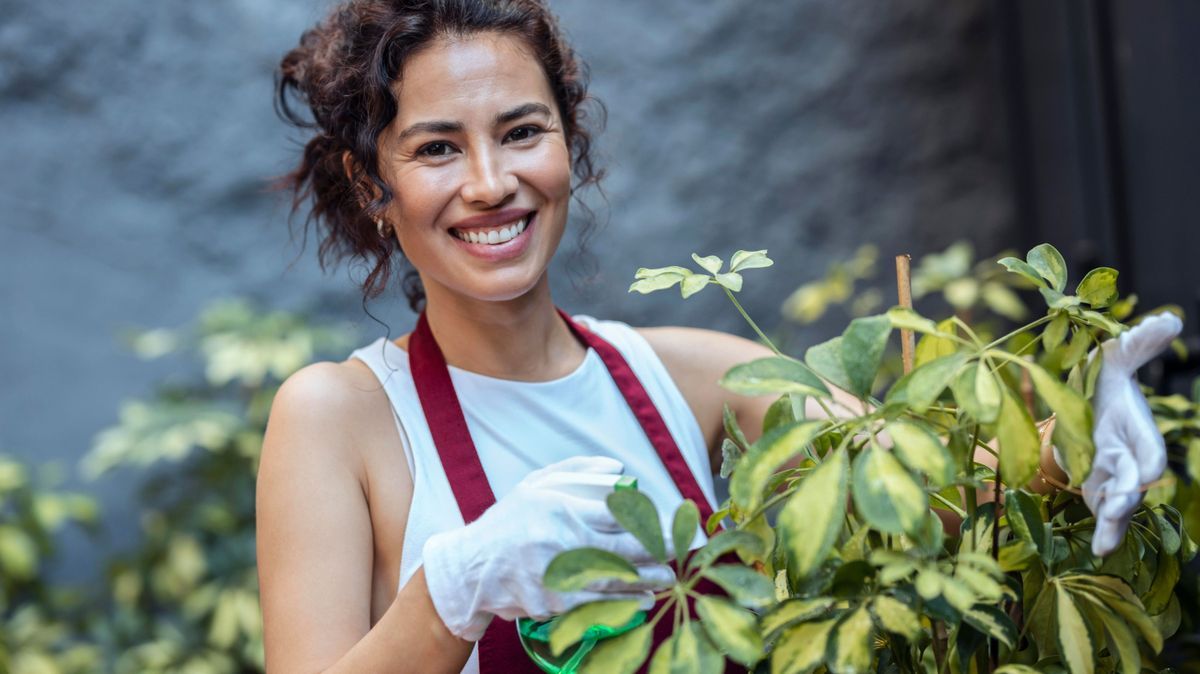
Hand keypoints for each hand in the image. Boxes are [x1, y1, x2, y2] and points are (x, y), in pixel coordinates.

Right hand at [421, 456, 675, 640]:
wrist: (471, 568)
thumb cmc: (509, 522)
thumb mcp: (536, 486)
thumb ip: (577, 472)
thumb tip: (618, 469)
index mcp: (558, 505)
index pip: (615, 512)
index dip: (648, 518)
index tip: (673, 521)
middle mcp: (558, 539)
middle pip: (623, 547)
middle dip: (659, 549)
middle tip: (684, 550)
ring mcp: (555, 573)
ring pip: (614, 579)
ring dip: (647, 579)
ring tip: (668, 578)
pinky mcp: (552, 602)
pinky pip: (597, 603)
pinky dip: (624, 602)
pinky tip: (643, 599)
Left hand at [1083, 312, 1181, 555]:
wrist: (1088, 404)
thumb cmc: (1107, 382)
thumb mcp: (1116, 357)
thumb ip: (1139, 343)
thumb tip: (1169, 320)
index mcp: (1138, 433)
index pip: (1150, 456)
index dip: (1146, 466)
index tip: (1143, 477)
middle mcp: (1130, 459)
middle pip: (1133, 486)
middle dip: (1127, 499)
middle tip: (1117, 511)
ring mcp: (1114, 477)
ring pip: (1119, 505)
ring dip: (1114, 523)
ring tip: (1104, 546)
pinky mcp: (1097, 488)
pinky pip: (1101, 510)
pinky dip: (1102, 529)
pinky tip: (1099, 548)